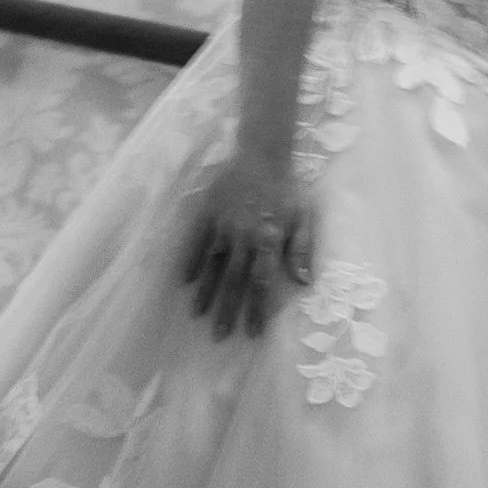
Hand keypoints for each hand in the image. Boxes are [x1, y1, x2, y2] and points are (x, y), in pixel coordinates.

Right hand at [182, 153, 316, 337]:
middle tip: (219, 336)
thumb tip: (303, 282)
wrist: (263, 152)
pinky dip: (190, 261)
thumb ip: (302, 249)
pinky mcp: (208, 213)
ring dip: (206, 292)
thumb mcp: (304, 216)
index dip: (257, 309)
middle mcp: (244, 237)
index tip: (251, 333)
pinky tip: (184, 282)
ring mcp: (223, 226)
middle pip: (235, 281)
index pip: (262, 282)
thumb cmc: (288, 187)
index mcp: (269, 240)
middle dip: (227, 310)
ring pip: (213, 266)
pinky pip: (197, 242)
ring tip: (197, 315)